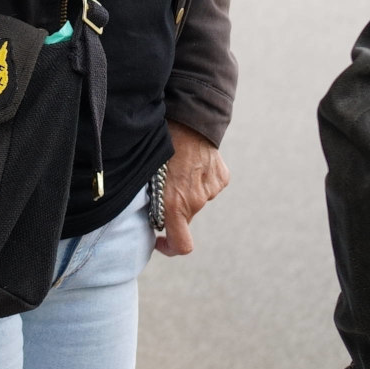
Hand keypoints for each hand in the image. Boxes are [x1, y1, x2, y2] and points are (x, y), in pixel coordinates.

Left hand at [155, 122, 227, 257]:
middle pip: (185, 217)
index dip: (170, 248)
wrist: (188, 119)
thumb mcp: (148, 175)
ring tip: (177, 166)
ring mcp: (211, 190)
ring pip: (196, 199)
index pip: (182, 245)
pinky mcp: (221, 178)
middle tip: (162, 185)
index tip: (159, 240)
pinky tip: (191, 161)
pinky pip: (208, 185)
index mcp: (176, 205)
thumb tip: (149, 216)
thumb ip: (152, 200)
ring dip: (187, 190)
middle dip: (173, 208)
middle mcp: (196, 201)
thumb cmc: (161, 145)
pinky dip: (200, 178)